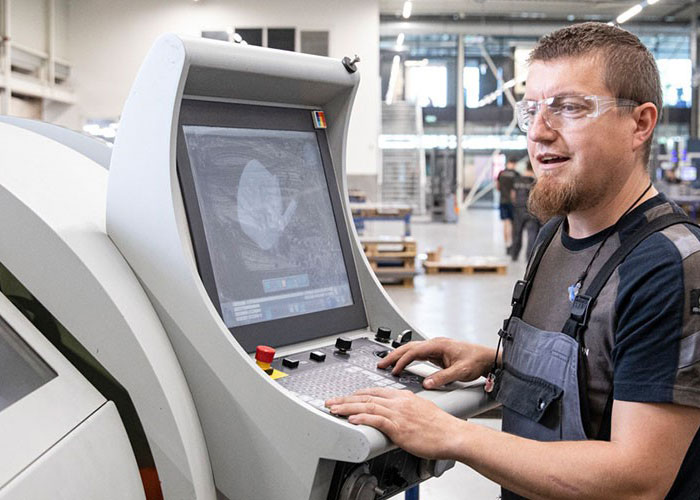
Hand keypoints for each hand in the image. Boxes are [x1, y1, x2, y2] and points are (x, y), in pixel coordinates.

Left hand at [325, 387, 462, 458]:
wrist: (453, 434)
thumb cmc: (441, 427)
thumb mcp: (422, 410)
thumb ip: (408, 409)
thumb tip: (400, 414)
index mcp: (404, 396)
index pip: (375, 392)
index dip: (358, 394)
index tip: (347, 397)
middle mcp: (399, 402)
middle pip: (366, 397)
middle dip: (346, 399)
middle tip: (331, 401)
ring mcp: (398, 414)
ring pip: (367, 406)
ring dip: (347, 407)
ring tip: (334, 409)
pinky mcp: (399, 427)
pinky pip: (376, 420)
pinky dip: (362, 418)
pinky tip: (352, 420)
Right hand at [377, 338, 494, 388]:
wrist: (488, 358)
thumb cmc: (477, 361)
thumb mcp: (460, 372)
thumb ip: (442, 378)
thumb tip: (426, 384)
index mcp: (438, 345)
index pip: (414, 351)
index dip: (402, 360)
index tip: (394, 371)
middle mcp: (435, 344)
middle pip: (408, 347)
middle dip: (393, 355)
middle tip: (381, 364)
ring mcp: (436, 347)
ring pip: (412, 349)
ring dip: (399, 356)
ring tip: (387, 364)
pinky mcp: (437, 353)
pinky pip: (418, 354)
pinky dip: (407, 359)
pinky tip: (403, 365)